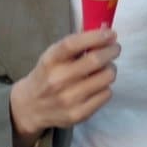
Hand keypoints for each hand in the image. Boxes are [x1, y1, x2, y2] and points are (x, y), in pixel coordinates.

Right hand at [9, 28, 120, 146]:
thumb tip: (106, 33)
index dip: (96, 37)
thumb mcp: (54, 56)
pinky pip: (106, 95)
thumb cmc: (48, 74)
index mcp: (50, 61)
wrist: (31, 107)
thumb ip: (77, 45)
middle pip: (95, 61)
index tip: (111, 33)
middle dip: (111, 51)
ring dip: (111, 69)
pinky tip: (98, 86)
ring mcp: (68, 99)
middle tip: (115, 48)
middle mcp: (58, 80)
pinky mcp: (78, 114)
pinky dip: (106, 87)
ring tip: (106, 68)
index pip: (73, 44)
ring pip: (106, 78)